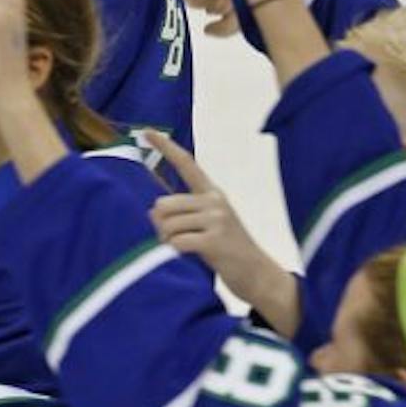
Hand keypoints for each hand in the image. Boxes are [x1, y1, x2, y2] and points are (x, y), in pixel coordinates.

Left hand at [144, 132, 297, 332]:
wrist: (259, 275)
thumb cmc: (227, 251)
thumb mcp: (208, 225)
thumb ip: (183, 213)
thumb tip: (153, 211)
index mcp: (213, 194)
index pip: (187, 164)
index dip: (165, 147)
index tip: (147, 131)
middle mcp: (215, 200)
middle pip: (162, 204)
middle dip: (160, 226)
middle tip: (174, 241)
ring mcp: (217, 219)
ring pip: (167, 224)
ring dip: (166, 242)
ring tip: (184, 250)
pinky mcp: (215, 239)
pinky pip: (176, 242)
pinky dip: (173, 252)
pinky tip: (186, 257)